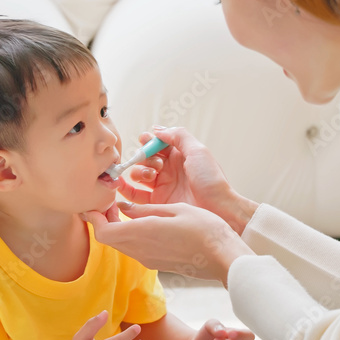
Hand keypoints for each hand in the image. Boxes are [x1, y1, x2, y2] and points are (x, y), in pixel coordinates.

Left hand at [82, 202, 252, 284]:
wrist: (224, 258)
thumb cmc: (205, 229)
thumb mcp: (175, 210)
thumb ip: (146, 211)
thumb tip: (123, 208)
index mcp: (143, 233)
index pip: (104, 232)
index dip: (95, 219)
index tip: (96, 204)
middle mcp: (141, 250)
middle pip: (109, 239)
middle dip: (103, 221)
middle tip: (109, 203)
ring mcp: (149, 260)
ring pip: (120, 245)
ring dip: (116, 229)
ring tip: (124, 210)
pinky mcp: (157, 263)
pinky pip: (134, 249)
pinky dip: (129, 235)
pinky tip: (141, 222)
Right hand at [117, 126, 258, 233]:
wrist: (218, 209)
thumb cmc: (211, 180)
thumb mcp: (198, 151)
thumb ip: (178, 136)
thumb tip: (157, 130)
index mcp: (179, 156)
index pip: (157, 144)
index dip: (149, 141)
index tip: (145, 140)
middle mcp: (169, 170)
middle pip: (145, 158)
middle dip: (144, 157)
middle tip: (155, 164)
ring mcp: (162, 186)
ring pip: (138, 174)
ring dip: (137, 171)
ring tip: (149, 177)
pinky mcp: (156, 203)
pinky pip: (135, 195)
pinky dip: (125, 189)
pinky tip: (121, 185)